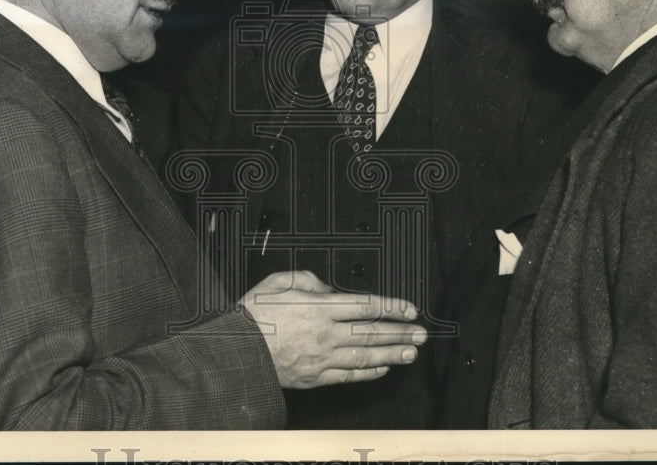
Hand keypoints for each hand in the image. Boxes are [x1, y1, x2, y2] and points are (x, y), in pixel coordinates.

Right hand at [240, 270, 426, 388]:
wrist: (235, 353)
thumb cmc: (252, 316)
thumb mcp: (276, 282)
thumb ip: (306, 279)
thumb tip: (326, 287)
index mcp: (318, 307)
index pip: (365, 306)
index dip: (391, 307)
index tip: (408, 309)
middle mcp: (325, 333)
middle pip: (371, 332)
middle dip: (400, 332)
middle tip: (421, 333)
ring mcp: (322, 358)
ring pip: (365, 356)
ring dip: (392, 354)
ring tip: (411, 353)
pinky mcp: (315, 377)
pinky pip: (348, 376)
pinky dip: (368, 373)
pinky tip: (382, 369)